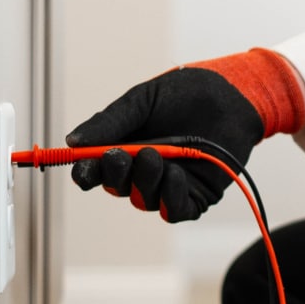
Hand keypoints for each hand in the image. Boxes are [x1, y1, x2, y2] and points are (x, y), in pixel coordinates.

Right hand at [65, 50, 304, 221]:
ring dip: (144, 181)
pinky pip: (174, 209)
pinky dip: (170, 196)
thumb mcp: (142, 101)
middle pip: (117, 188)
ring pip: (143, 200)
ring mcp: (168, 186)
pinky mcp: (195, 196)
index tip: (81, 169)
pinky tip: (174, 175)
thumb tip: (72, 141)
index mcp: (123, 148)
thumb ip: (110, 122)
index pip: (95, 171)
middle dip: (114, 175)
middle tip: (119, 156)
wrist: (232, 94)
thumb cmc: (186, 94)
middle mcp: (142, 171)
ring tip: (155, 156)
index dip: (85, 174)